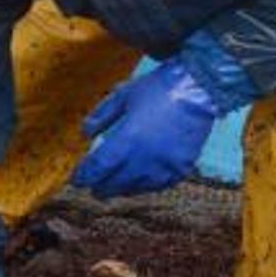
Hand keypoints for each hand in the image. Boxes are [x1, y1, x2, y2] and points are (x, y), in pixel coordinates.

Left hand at [70, 59, 215, 197]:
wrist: (198, 89)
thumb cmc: (158, 88)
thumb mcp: (123, 95)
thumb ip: (102, 115)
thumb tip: (84, 133)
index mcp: (127, 140)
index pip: (98, 167)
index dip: (85, 176)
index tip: (77, 180)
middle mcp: (144, 158)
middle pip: (115, 183)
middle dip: (101, 186)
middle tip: (93, 188)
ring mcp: (164, 166)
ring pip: (136, 187)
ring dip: (122, 188)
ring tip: (115, 187)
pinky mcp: (181, 169)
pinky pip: (158, 185)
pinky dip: (146, 185)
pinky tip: (139, 183)